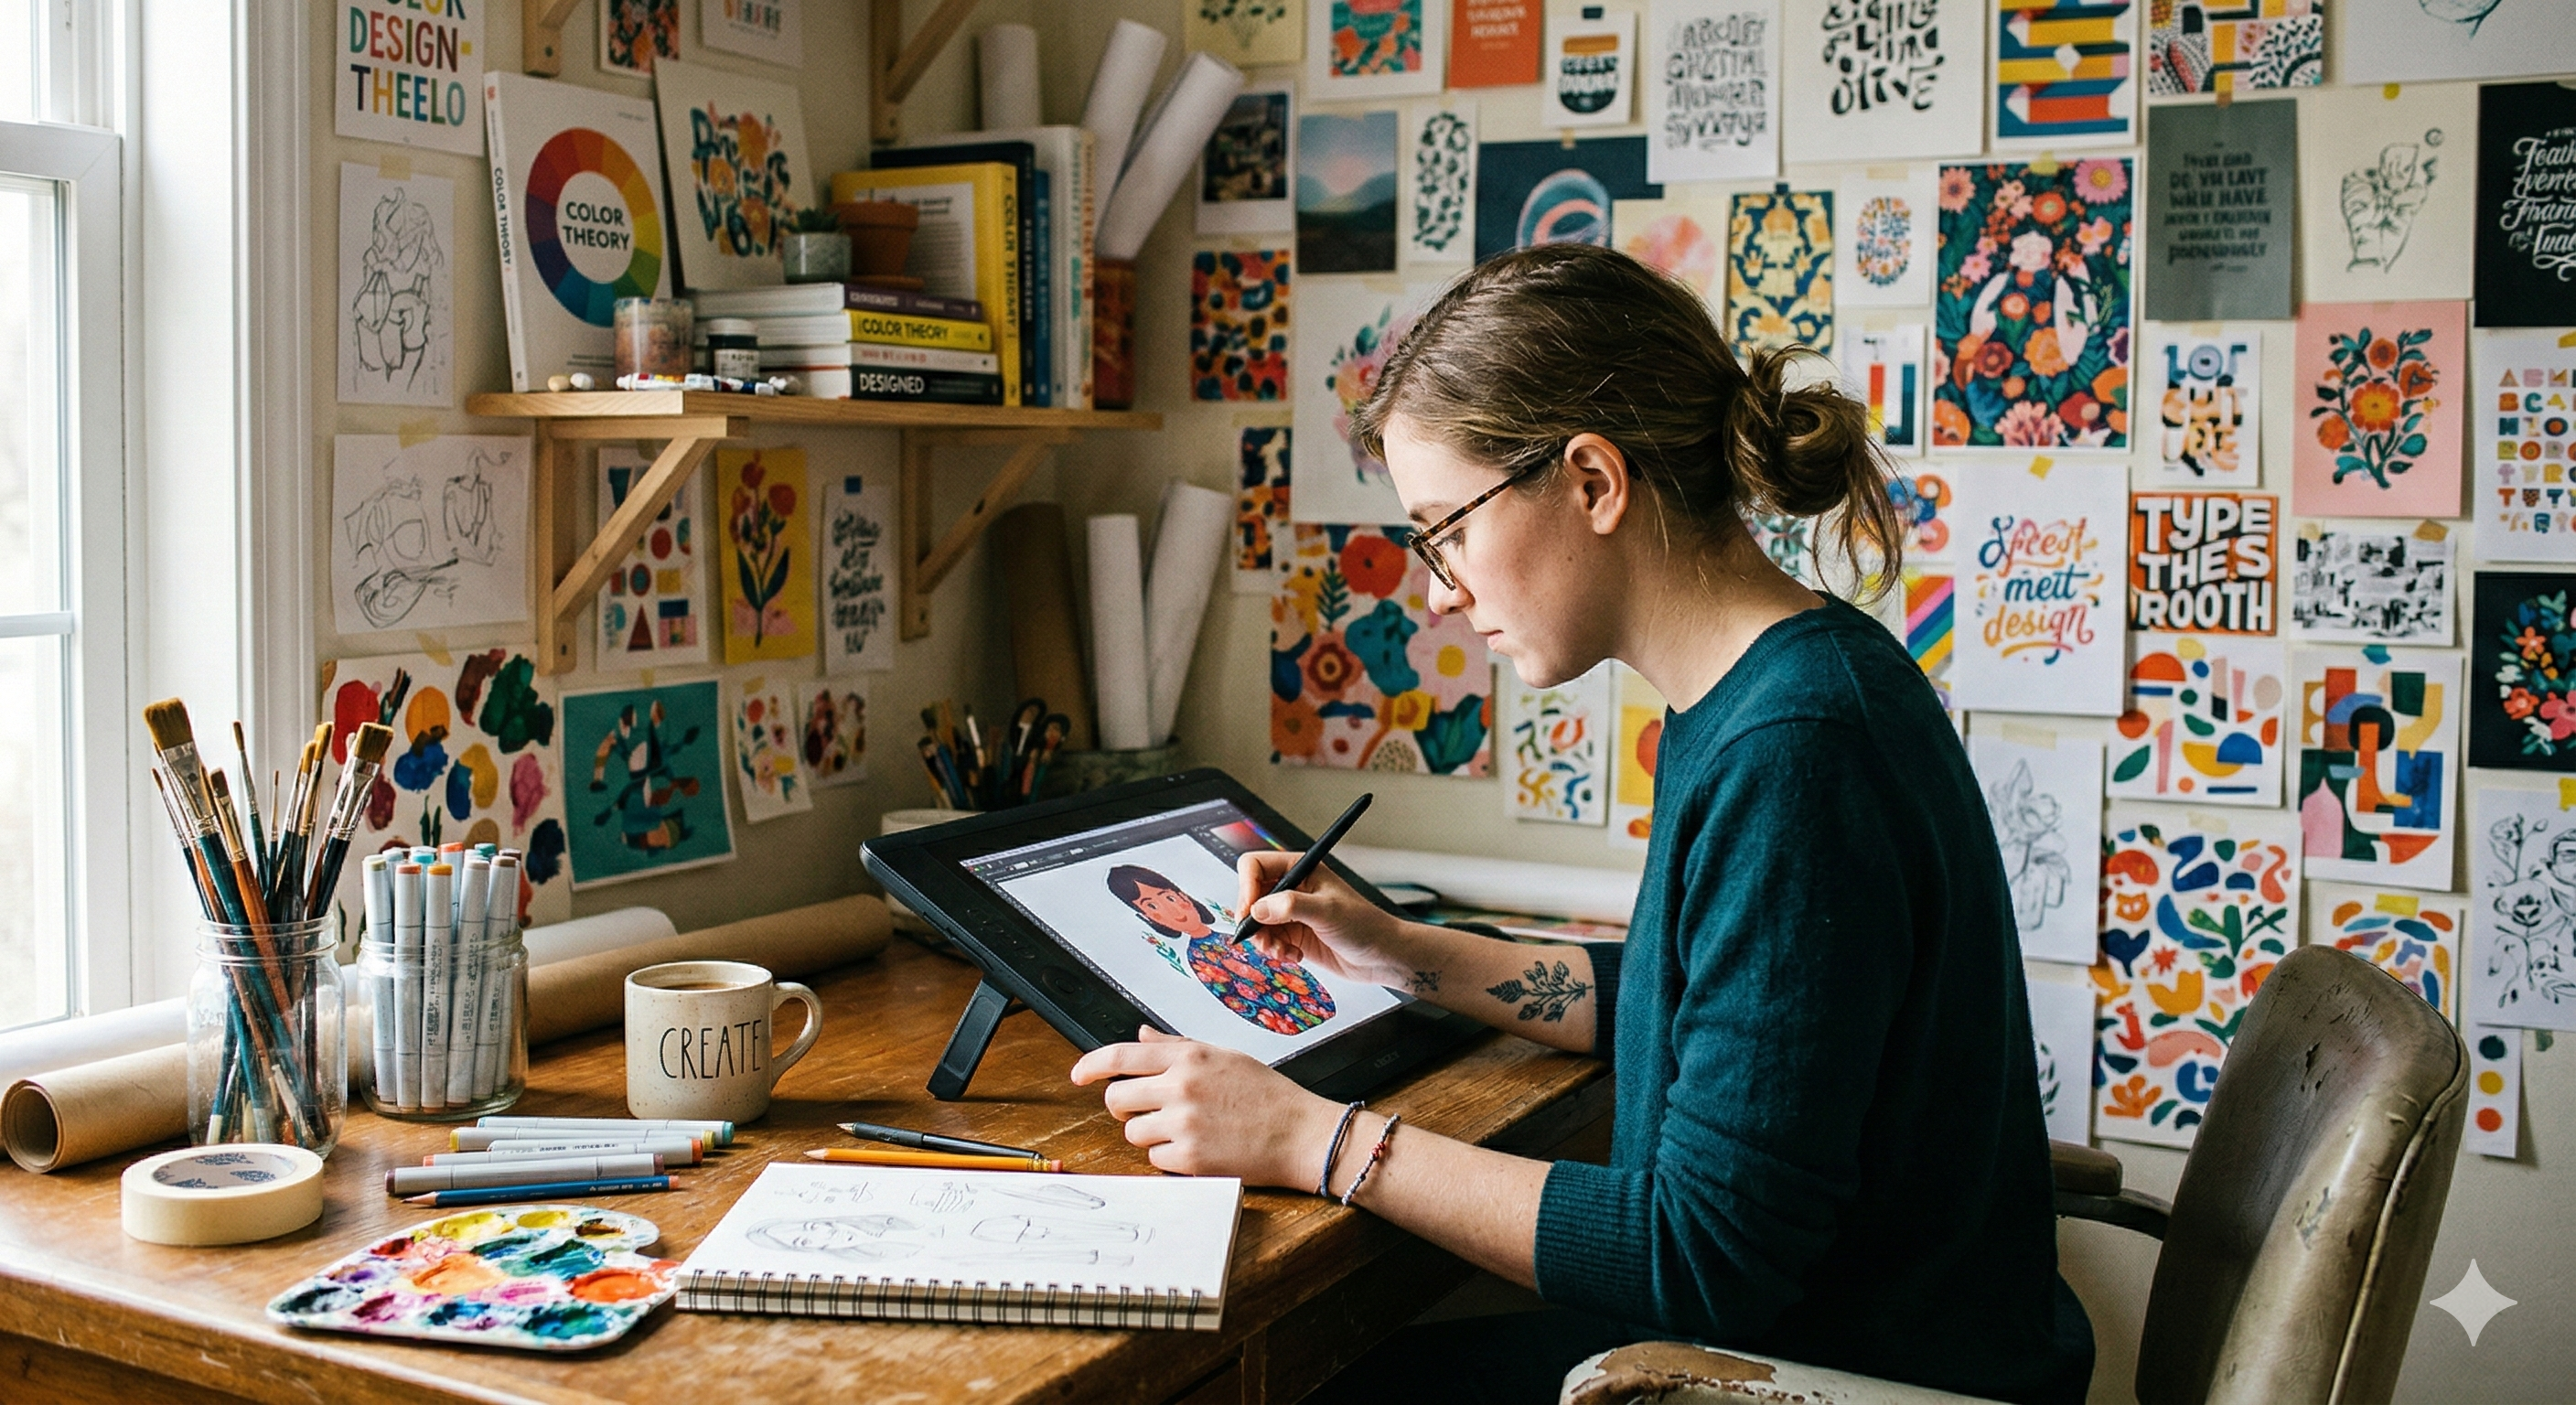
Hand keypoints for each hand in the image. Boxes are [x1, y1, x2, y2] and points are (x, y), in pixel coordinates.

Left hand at [1070, 1028, 1337, 1184]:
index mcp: (1189, 1057)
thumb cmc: (1267, 1095)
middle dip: (1124, 1107)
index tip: (1078, 1075)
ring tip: (1184, 1130)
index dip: (1091, 1066)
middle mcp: (1181, 1087)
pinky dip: (1170, 1158)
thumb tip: (1140, 1036)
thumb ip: (1176, 1047)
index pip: (1121, 1056)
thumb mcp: (1223, 1056)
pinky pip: (1155, 1160)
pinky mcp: (1189, 1158)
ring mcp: (1183, 1124)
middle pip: (1117, 1099)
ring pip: (1133, 1132)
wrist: (1300, 1133)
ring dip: (1150, 1134)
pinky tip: (1198, 1148)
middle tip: (1145, 1110)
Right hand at [1234, 851, 1412, 988]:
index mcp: (1301, 869)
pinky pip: (1269, 940)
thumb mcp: (1327, 911)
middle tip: (1262, 938)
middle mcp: (1293, 888)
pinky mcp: (1294, 934)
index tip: (1249, 912)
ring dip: (1264, 940)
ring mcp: (1292, 912)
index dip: (1246, 887)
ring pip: (1257, 923)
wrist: (1381, 955)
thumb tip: (1258, 909)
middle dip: (1253, 920)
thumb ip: (1290, 906)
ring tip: (1282, 951)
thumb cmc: (1364, 925)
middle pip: (1251, 896)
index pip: (1255, 866)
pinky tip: (1294, 956)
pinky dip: (1276, 951)